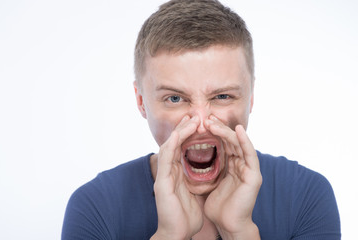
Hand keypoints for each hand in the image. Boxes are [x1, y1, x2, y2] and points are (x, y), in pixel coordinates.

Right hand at [151, 116, 203, 239]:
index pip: (180, 149)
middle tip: (192, 115)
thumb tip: (206, 172)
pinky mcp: (162, 183)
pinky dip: (171, 145)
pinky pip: (166, 159)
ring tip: (189, 119)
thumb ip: (195, 180)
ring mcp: (163, 176)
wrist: (177, 234)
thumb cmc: (186, 216)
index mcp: (175, 174)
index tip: (196, 123)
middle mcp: (168, 172)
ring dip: (179, 132)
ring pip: (169, 147)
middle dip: (183, 128)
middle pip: (174, 144)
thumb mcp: (193, 193)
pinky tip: (178, 133)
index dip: (187, 134)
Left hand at [204, 116, 261, 239]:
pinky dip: (245, 141)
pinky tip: (238, 130)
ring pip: (238, 143)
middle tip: (205, 118)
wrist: (227, 224)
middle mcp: (241, 165)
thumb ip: (208, 168)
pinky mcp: (253, 176)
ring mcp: (249, 169)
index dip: (213, 133)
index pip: (223, 144)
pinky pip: (250, 154)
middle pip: (230, 141)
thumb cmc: (218, 206)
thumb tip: (193, 157)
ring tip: (213, 122)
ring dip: (227, 131)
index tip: (201, 123)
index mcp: (232, 166)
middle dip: (218, 128)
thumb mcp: (210, 182)